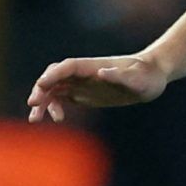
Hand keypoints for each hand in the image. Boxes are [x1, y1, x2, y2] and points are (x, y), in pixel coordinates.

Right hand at [28, 53, 169, 122]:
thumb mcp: (138, 78)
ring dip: (42, 102)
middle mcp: (83, 73)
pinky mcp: (83, 94)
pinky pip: (61, 98)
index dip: (53, 75)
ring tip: (36, 119)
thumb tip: (100, 73)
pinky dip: (53, 107)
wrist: (152, 76)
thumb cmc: (147, 75)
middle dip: (41, 90)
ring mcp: (81, 83)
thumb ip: (121, 76)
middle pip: (54, 77)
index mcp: (93, 66)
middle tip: (33, 106)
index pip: (67, 67)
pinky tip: (57, 118)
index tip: (41, 85)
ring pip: (54, 89)